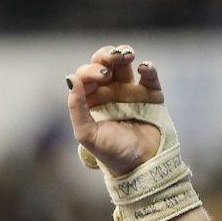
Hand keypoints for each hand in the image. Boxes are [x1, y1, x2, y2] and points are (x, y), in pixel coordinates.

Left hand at [66, 44, 164, 175]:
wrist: (142, 166)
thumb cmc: (112, 153)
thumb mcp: (88, 134)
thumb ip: (77, 108)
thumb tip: (70, 78)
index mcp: (91, 100)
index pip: (86, 76)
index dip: (91, 71)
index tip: (101, 77)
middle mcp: (109, 92)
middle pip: (104, 64)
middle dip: (106, 56)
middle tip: (113, 58)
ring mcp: (130, 91)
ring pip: (124, 64)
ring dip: (124, 54)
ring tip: (127, 55)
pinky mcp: (151, 94)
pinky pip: (149, 76)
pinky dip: (148, 68)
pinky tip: (144, 68)